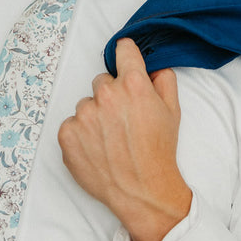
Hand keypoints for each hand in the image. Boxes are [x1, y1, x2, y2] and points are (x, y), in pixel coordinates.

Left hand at [58, 37, 191, 240]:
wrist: (142, 191)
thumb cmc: (159, 152)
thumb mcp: (173, 112)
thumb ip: (164, 81)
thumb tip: (153, 68)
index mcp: (133, 84)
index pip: (123, 49)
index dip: (126, 56)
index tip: (125, 62)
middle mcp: (106, 95)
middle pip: (102, 81)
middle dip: (111, 96)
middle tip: (122, 120)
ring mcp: (84, 114)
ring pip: (86, 105)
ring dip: (95, 117)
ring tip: (110, 139)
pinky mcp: (67, 133)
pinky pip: (71, 124)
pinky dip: (80, 135)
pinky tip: (97, 149)